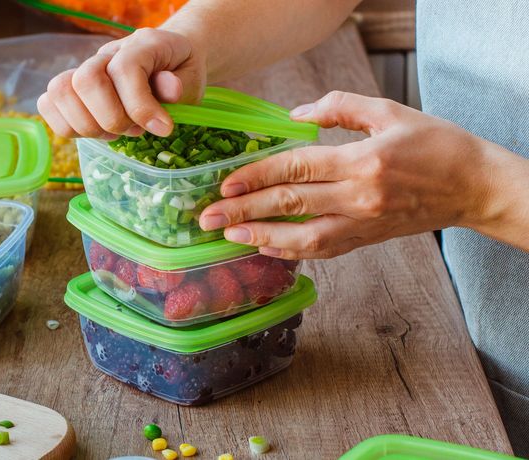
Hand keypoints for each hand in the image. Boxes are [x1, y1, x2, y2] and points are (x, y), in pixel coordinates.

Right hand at [37, 28, 205, 138]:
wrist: (170, 59)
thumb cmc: (180, 72)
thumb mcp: (193, 78)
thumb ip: (181, 85)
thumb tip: (169, 90)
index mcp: (141, 45)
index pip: (124, 70)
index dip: (140, 106)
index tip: (163, 128)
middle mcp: (107, 53)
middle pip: (85, 80)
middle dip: (111, 118)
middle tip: (135, 130)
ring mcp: (85, 69)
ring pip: (60, 91)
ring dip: (88, 125)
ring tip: (115, 132)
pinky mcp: (71, 88)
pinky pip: (48, 104)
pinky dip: (67, 126)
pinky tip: (96, 132)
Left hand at [198, 91, 498, 258]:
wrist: (474, 186)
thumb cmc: (435, 143)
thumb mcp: (389, 111)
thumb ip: (339, 108)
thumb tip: (293, 116)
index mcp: (362, 161)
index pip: (296, 168)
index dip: (256, 176)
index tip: (225, 184)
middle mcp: (359, 197)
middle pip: (290, 204)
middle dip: (244, 211)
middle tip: (207, 217)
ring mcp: (363, 224)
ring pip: (302, 237)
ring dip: (261, 237)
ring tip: (228, 237)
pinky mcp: (366, 240)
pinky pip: (321, 250)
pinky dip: (290, 251)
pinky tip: (265, 247)